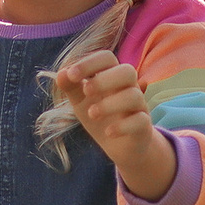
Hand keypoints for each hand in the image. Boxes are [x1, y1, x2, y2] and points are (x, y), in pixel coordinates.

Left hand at [54, 51, 176, 201]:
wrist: (118, 146)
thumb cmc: (99, 117)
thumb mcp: (80, 101)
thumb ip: (70, 86)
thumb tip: (61, 74)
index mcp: (112, 76)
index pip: (106, 58)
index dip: (89, 63)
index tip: (71, 75)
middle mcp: (128, 88)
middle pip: (127, 71)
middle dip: (104, 79)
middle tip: (86, 91)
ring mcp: (138, 107)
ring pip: (134, 96)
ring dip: (110, 104)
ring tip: (92, 114)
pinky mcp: (143, 126)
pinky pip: (140, 121)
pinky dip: (122, 126)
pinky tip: (108, 132)